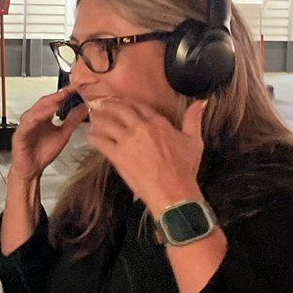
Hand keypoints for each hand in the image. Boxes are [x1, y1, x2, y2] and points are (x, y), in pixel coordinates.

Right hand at [9, 86, 89, 182]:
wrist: (31, 171)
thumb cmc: (42, 154)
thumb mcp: (63, 134)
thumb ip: (72, 121)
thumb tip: (83, 109)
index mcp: (43, 117)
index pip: (54, 101)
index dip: (65, 94)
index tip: (76, 88)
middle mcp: (33, 118)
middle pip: (45, 102)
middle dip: (58, 95)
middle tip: (70, 89)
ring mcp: (26, 125)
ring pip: (36, 109)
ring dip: (48, 103)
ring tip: (61, 97)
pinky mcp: (20, 134)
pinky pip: (29, 123)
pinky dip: (38, 116)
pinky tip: (48, 113)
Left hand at [83, 98, 207, 211]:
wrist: (173, 191)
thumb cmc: (185, 169)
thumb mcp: (194, 141)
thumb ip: (194, 119)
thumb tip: (201, 102)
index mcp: (158, 122)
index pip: (138, 106)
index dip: (127, 102)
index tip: (119, 100)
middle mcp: (141, 127)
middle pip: (120, 109)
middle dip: (108, 104)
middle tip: (101, 103)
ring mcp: (127, 141)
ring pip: (107, 122)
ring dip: (98, 118)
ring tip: (93, 117)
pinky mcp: (117, 155)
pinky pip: (100, 141)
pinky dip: (93, 136)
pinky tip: (90, 135)